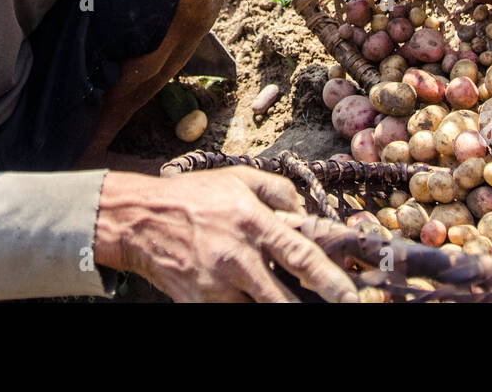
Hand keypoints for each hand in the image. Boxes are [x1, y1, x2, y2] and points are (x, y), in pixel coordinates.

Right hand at [93, 166, 358, 302]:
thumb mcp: (238, 178)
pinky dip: (246, 309)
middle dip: (310, 310)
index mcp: (252, 222)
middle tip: (335, 311)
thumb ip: (278, 191)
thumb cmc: (192, 197)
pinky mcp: (198, 304)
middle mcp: (238, 258)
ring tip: (286, 301)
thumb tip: (306, 211)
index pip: (301, 257)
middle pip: (285, 300)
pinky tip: (251, 300)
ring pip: (259, 311)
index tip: (352, 297)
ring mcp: (216, 286)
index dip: (331, 281)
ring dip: (276, 307)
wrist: (138, 219)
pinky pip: (232, 314)